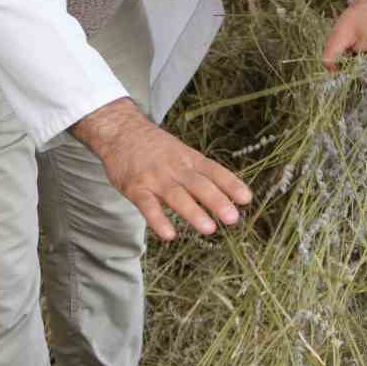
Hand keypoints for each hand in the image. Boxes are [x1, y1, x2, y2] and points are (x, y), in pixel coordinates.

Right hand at [70, 98, 252, 240]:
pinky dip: (158, 220)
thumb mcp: (180, 152)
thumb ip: (198, 173)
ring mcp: (155, 178)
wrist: (120, 130)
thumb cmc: (154, 147)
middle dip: (217, 201)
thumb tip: (224, 195)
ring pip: (177, 196)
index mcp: (189, 158)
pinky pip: (148, 206)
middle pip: (199, 184)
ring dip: (193, 212)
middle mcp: (175, 168)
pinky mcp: (136, 188)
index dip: (230, 184)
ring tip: (209, 228)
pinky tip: (169, 235)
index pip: (214, 171)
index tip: (246, 199)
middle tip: (233, 218)